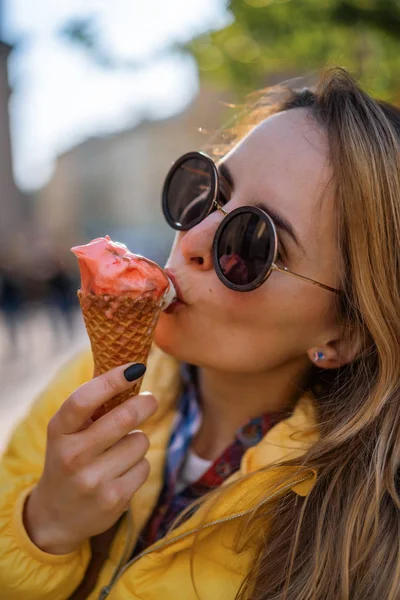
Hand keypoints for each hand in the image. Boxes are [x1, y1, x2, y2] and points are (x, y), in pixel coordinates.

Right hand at [23, 363, 156, 554]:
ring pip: (140, 441)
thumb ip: (92, 406)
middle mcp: (72, 456)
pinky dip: (139, 464)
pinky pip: (145, 466)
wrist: (57, 516)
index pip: (83, 400)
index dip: (112, 380)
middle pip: (124, 417)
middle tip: (149, 400)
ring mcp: (92, 480)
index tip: (135, 368)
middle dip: (145, 404)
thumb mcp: (68, 433)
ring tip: (120, 450)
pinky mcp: (113, 499)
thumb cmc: (70, 459)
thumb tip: (131, 371)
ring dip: (137, 440)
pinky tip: (121, 472)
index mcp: (58, 431)